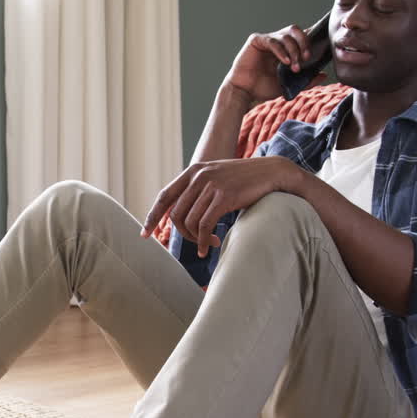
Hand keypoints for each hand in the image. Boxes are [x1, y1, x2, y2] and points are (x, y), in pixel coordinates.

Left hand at [140, 156, 291, 256]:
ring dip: (197, 239)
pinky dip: (204, 241)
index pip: (164, 196)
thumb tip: (182, 214)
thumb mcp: (216, 178)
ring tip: (209, 242)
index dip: (152, 217)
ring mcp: (210, 185)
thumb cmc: (244, 179)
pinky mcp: (223, 196)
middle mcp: (198, 176)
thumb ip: (198, 190)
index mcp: (193, 171)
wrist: (271, 172)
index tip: (144, 234)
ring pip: (190, 222)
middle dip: (184, 234)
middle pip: (176, 215)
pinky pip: (205, 226)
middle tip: (197, 242)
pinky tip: (210, 246)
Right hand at [224, 23, 320, 103]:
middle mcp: (277, 42)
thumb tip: (323, 75)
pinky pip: (272, 41)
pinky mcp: (256, 40)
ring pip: (286, 35)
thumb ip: (306, 81)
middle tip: (308, 57)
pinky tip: (285, 62)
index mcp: (285, 49)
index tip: (319, 50)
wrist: (244, 93)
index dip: (310, 40)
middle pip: (296, 30)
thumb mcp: (289, 85)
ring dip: (294, 50)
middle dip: (304, 43)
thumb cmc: (263, 89)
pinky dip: (281, 51)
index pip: (300, 37)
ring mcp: (266, 40)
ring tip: (294, 67)